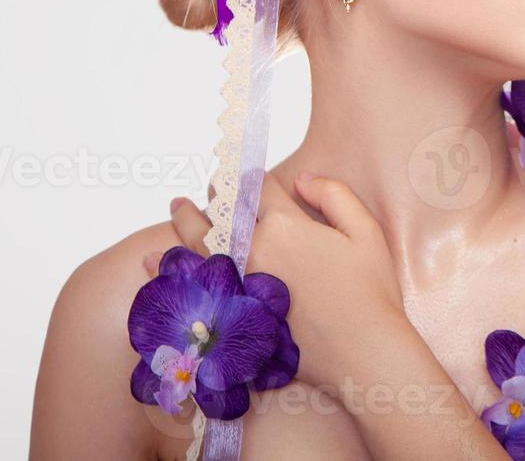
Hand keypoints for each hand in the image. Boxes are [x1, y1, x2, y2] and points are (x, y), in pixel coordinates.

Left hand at [154, 171, 408, 389]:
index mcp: (286, 223)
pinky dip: (167, 270)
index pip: (257, 187)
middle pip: (222, 212)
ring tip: (177, 206)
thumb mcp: (365, 230)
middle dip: (216, 194)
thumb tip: (302, 178)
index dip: (250, 176)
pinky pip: (188, 286)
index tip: (244, 172)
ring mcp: (237, 284)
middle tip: (209, 187)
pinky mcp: (230, 314)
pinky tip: (154, 260)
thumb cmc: (370, 291)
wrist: (361, 351)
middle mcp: (253, 249)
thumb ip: (334, 195)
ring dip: (184, 220)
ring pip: (198, 243)